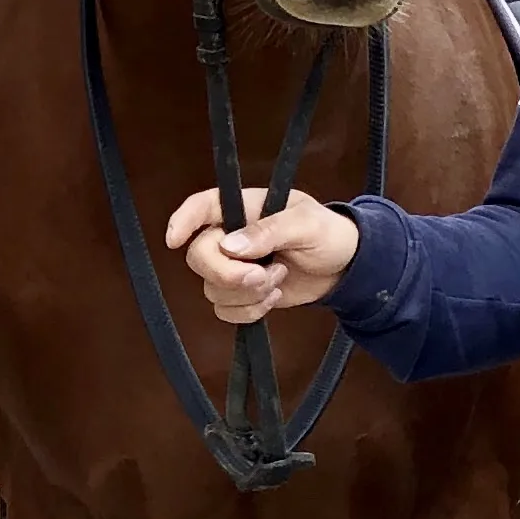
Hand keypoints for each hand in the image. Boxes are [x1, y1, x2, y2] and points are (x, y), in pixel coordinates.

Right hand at [165, 185, 360, 326]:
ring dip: (247, 293)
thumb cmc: (328, 234)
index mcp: (244, 208)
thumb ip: (270, 231)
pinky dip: (248, 311)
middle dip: (228, 273)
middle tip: (261, 275)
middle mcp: (230, 236)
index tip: (175, 240)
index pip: (201, 206)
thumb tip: (230, 247)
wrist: (344, 268)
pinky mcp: (241, 293)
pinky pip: (224, 310)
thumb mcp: (307, 225)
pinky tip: (274, 298)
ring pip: (211, 287)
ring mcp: (233, 267)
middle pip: (198, 256)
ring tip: (279, 279)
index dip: (183, 220)